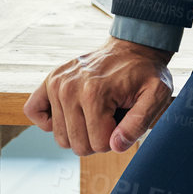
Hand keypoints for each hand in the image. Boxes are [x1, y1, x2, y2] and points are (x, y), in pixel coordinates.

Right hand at [23, 37, 175, 156]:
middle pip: (77, 145)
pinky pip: (34, 112)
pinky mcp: (50, 80)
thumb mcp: (157, 94)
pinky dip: (51, 120)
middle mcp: (70, 88)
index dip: (115, 137)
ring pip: (61, 137)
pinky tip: (72, 112)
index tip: (124, 117)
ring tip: (97, 108)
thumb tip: (115, 146)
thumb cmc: (146, 72)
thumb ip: (139, 123)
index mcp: (95, 93)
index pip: (98, 144)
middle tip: (111, 114)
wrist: (134, 47)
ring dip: (81, 130)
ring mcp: (57, 83)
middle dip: (98, 137)